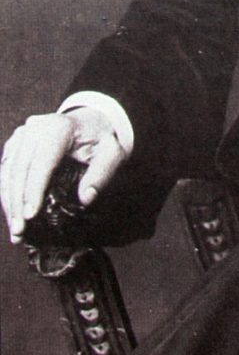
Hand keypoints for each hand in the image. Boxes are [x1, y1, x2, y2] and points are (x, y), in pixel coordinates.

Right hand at [0, 107, 127, 242]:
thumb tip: (85, 198)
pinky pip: (5, 170)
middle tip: (20, 232)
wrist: (89, 122)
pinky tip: (12, 215)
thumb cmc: (100, 140)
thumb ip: (101, 175)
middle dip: (17, 203)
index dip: (34, 189)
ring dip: (8, 202)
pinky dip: (6, 194)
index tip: (31, 216)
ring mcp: (22, 134)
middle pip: (19, 168)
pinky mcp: (15, 144)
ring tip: (15, 231)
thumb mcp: (112, 154)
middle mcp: (35, 128)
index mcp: (60, 127)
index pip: (42, 161)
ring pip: (7, 171)